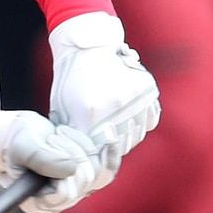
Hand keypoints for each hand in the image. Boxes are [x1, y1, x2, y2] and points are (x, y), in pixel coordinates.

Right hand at [0, 110, 99, 212]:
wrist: (27, 134)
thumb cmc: (20, 141)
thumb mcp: (24, 146)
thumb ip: (42, 159)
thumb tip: (71, 169)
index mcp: (37, 201)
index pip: (64, 193)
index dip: (62, 165)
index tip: (52, 141)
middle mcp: (59, 202)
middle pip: (84, 181)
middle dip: (72, 150)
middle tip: (54, 135)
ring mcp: (76, 192)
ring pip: (98, 173)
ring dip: (83, 146)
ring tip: (63, 134)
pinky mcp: (89, 178)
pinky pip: (108, 171)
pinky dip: (109, 153)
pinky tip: (110, 139)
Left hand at [48, 12, 160, 194]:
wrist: (88, 47)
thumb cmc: (70, 81)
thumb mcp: (63, 111)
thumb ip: (74, 139)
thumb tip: (81, 165)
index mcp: (90, 112)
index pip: (98, 152)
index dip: (95, 158)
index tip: (92, 157)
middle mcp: (116, 105)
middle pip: (119, 146)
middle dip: (110, 150)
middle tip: (103, 143)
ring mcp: (135, 97)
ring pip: (136, 135)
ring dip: (126, 138)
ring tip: (114, 127)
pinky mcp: (148, 90)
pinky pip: (149, 121)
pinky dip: (140, 124)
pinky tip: (128, 116)